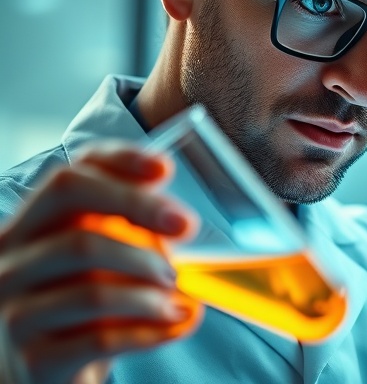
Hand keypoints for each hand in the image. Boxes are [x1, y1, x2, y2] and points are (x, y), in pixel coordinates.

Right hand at [0, 145, 200, 383]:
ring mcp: (14, 312)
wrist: (43, 373)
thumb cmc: (79, 305)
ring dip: (151, 289)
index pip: (66, 179)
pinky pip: (102, 339)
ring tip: (178, 293)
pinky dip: (151, 330)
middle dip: (140, 214)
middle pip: (77, 225)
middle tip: (187, 226)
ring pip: (93, 290)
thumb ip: (126, 228)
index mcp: (27, 228)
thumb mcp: (97, 258)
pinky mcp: (34, 360)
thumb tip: (176, 217)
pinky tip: (177, 322)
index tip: (164, 170)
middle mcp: (10, 263)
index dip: (116, 165)